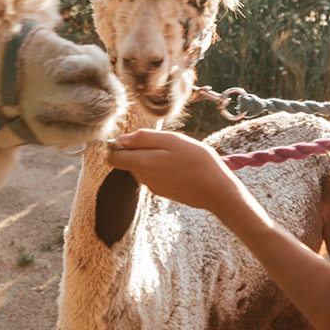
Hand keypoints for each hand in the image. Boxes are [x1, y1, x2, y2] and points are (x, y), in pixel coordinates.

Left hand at [106, 129, 241, 213]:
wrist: (217, 191)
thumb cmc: (198, 162)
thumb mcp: (172, 140)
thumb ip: (144, 138)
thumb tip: (122, 139)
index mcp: (143, 164)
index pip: (112, 157)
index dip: (118, 145)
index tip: (136, 138)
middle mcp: (143, 178)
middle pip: (128, 161)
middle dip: (141, 149)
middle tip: (165, 144)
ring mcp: (153, 187)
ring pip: (142, 167)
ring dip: (153, 157)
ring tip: (176, 154)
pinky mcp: (163, 191)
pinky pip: (154, 175)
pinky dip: (162, 167)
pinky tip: (181, 165)